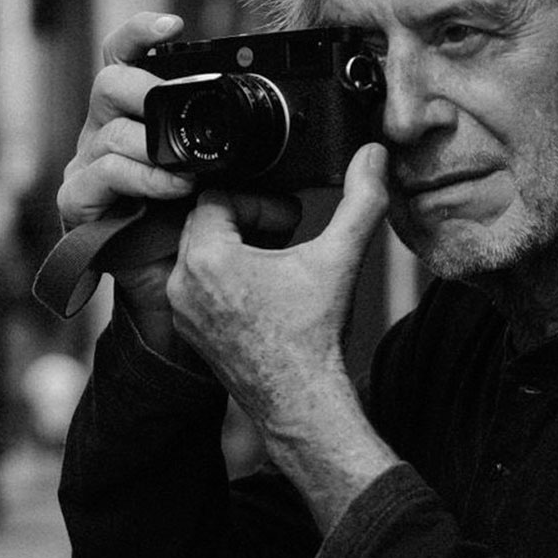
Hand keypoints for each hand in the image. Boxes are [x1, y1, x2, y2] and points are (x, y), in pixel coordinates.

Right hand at [57, 12, 302, 360]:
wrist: (177, 300)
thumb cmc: (209, 240)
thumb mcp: (256, 199)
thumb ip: (278, 175)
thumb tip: (338, 164)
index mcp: (145, 119)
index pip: (130, 60)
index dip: (142, 35)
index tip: (173, 25)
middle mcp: (112, 134)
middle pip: (109, 82)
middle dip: (143, 86)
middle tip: (171, 102)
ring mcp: (91, 167)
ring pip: (108, 129)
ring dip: (153, 144)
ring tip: (191, 171)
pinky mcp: (80, 204)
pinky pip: (100, 176)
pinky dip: (140, 178)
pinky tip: (174, 189)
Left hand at [167, 142, 389, 429]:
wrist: (302, 402)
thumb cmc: (315, 337)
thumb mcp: (340, 259)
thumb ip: (362, 200)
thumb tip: (375, 155)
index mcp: (208, 258)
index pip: (218, 196)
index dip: (258, 200)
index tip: (289, 219)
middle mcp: (183, 283)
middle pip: (205, 222)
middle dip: (247, 221)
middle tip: (285, 236)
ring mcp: (183, 310)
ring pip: (200, 252)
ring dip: (236, 248)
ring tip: (276, 263)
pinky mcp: (190, 330)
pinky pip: (198, 284)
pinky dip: (227, 278)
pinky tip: (264, 292)